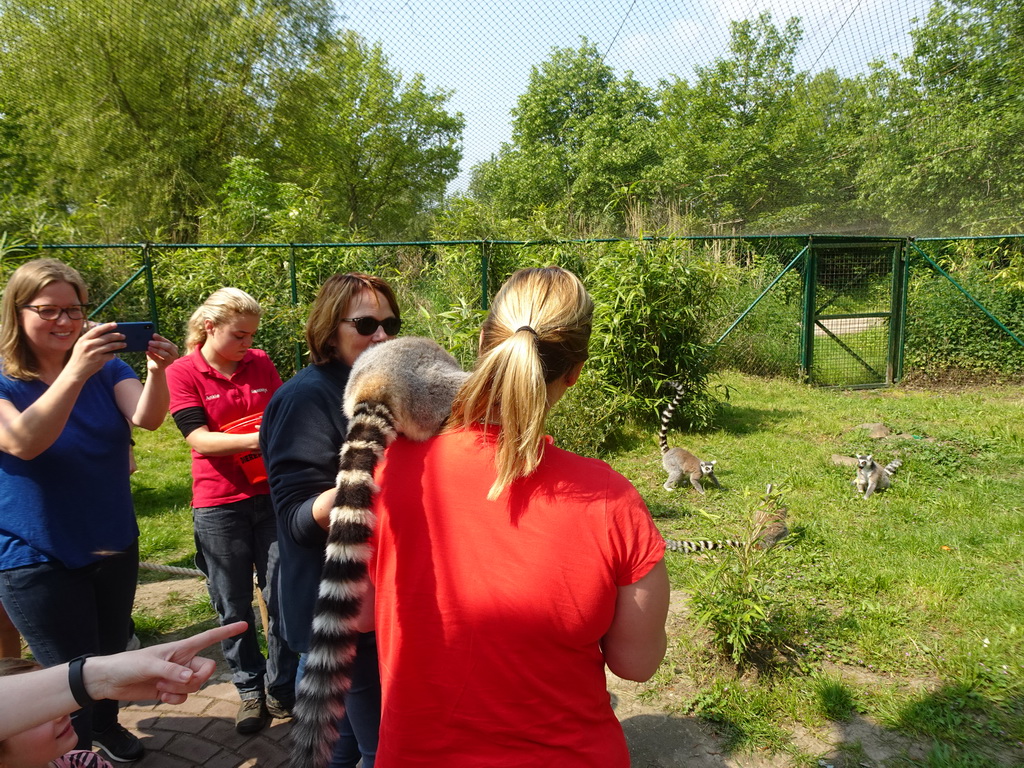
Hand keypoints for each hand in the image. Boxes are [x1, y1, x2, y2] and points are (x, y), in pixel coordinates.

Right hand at [65, 322, 124, 379]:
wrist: (75, 372)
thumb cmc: (80, 357)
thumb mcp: (81, 346)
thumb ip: (90, 340)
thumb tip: (108, 334)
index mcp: (83, 340)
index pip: (97, 330)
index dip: (106, 326)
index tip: (115, 324)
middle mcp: (88, 345)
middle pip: (106, 337)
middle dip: (116, 336)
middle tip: (123, 335)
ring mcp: (94, 353)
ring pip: (111, 346)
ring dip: (119, 345)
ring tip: (124, 344)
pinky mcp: (99, 360)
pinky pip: (110, 355)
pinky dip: (113, 354)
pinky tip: (114, 354)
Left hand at [82, 621, 245, 704]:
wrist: (110, 681)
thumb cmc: (129, 664)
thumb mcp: (149, 665)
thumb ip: (171, 671)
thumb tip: (189, 678)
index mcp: (181, 648)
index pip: (209, 638)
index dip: (227, 631)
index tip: (244, 625)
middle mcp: (183, 661)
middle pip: (206, 669)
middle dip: (196, 678)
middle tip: (179, 679)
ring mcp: (178, 676)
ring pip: (196, 685)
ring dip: (180, 689)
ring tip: (161, 686)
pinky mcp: (170, 690)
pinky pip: (184, 696)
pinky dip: (175, 698)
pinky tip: (161, 695)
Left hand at [144, 333, 178, 371]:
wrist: (155, 366)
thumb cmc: (156, 355)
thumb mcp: (157, 347)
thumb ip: (157, 342)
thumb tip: (152, 336)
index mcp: (174, 348)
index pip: (168, 342)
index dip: (160, 338)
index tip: (153, 335)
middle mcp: (174, 354)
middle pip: (168, 347)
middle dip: (159, 344)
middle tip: (150, 342)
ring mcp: (170, 361)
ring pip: (165, 354)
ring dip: (156, 350)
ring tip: (148, 347)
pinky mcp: (164, 366)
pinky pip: (158, 360)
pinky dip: (152, 355)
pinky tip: (147, 352)